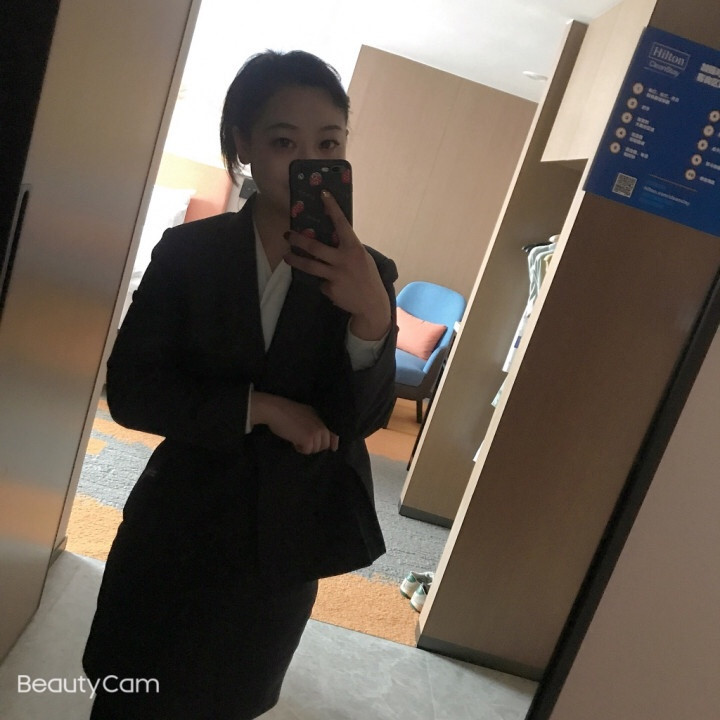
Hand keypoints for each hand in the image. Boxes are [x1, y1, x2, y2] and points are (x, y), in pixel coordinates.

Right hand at [250, 391, 338, 453]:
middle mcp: (320, 425)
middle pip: (324, 444)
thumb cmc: (284, 412)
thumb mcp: (304, 414)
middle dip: (314, 446)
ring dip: (306, 447)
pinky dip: (300, 449)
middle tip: (302, 442)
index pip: (332, 433)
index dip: (333, 442)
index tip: (334, 448)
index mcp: (319, 418)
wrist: (275, 410)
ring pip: (316, 449)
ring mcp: (316, 432)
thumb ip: (313, 423)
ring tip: (296, 439)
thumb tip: (320, 435)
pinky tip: (294, 441)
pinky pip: (308, 450)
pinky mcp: (309, 439)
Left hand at [283, 191, 390, 340]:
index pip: (341, 223)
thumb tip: (331, 237)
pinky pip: (321, 282)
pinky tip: (333, 285)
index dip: (332, 207)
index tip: (323, 193)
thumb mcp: (361, 257)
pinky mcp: (330, 289)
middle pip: (314, 247)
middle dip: (297, 240)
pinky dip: (323, 282)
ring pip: (309, 266)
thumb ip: (347, 248)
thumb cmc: (367, 276)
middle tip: (287, 235)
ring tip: (287, 256)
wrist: (372, 304)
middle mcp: (343, 260)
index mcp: (354, 248)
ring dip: (295, 260)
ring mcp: (335, 275)